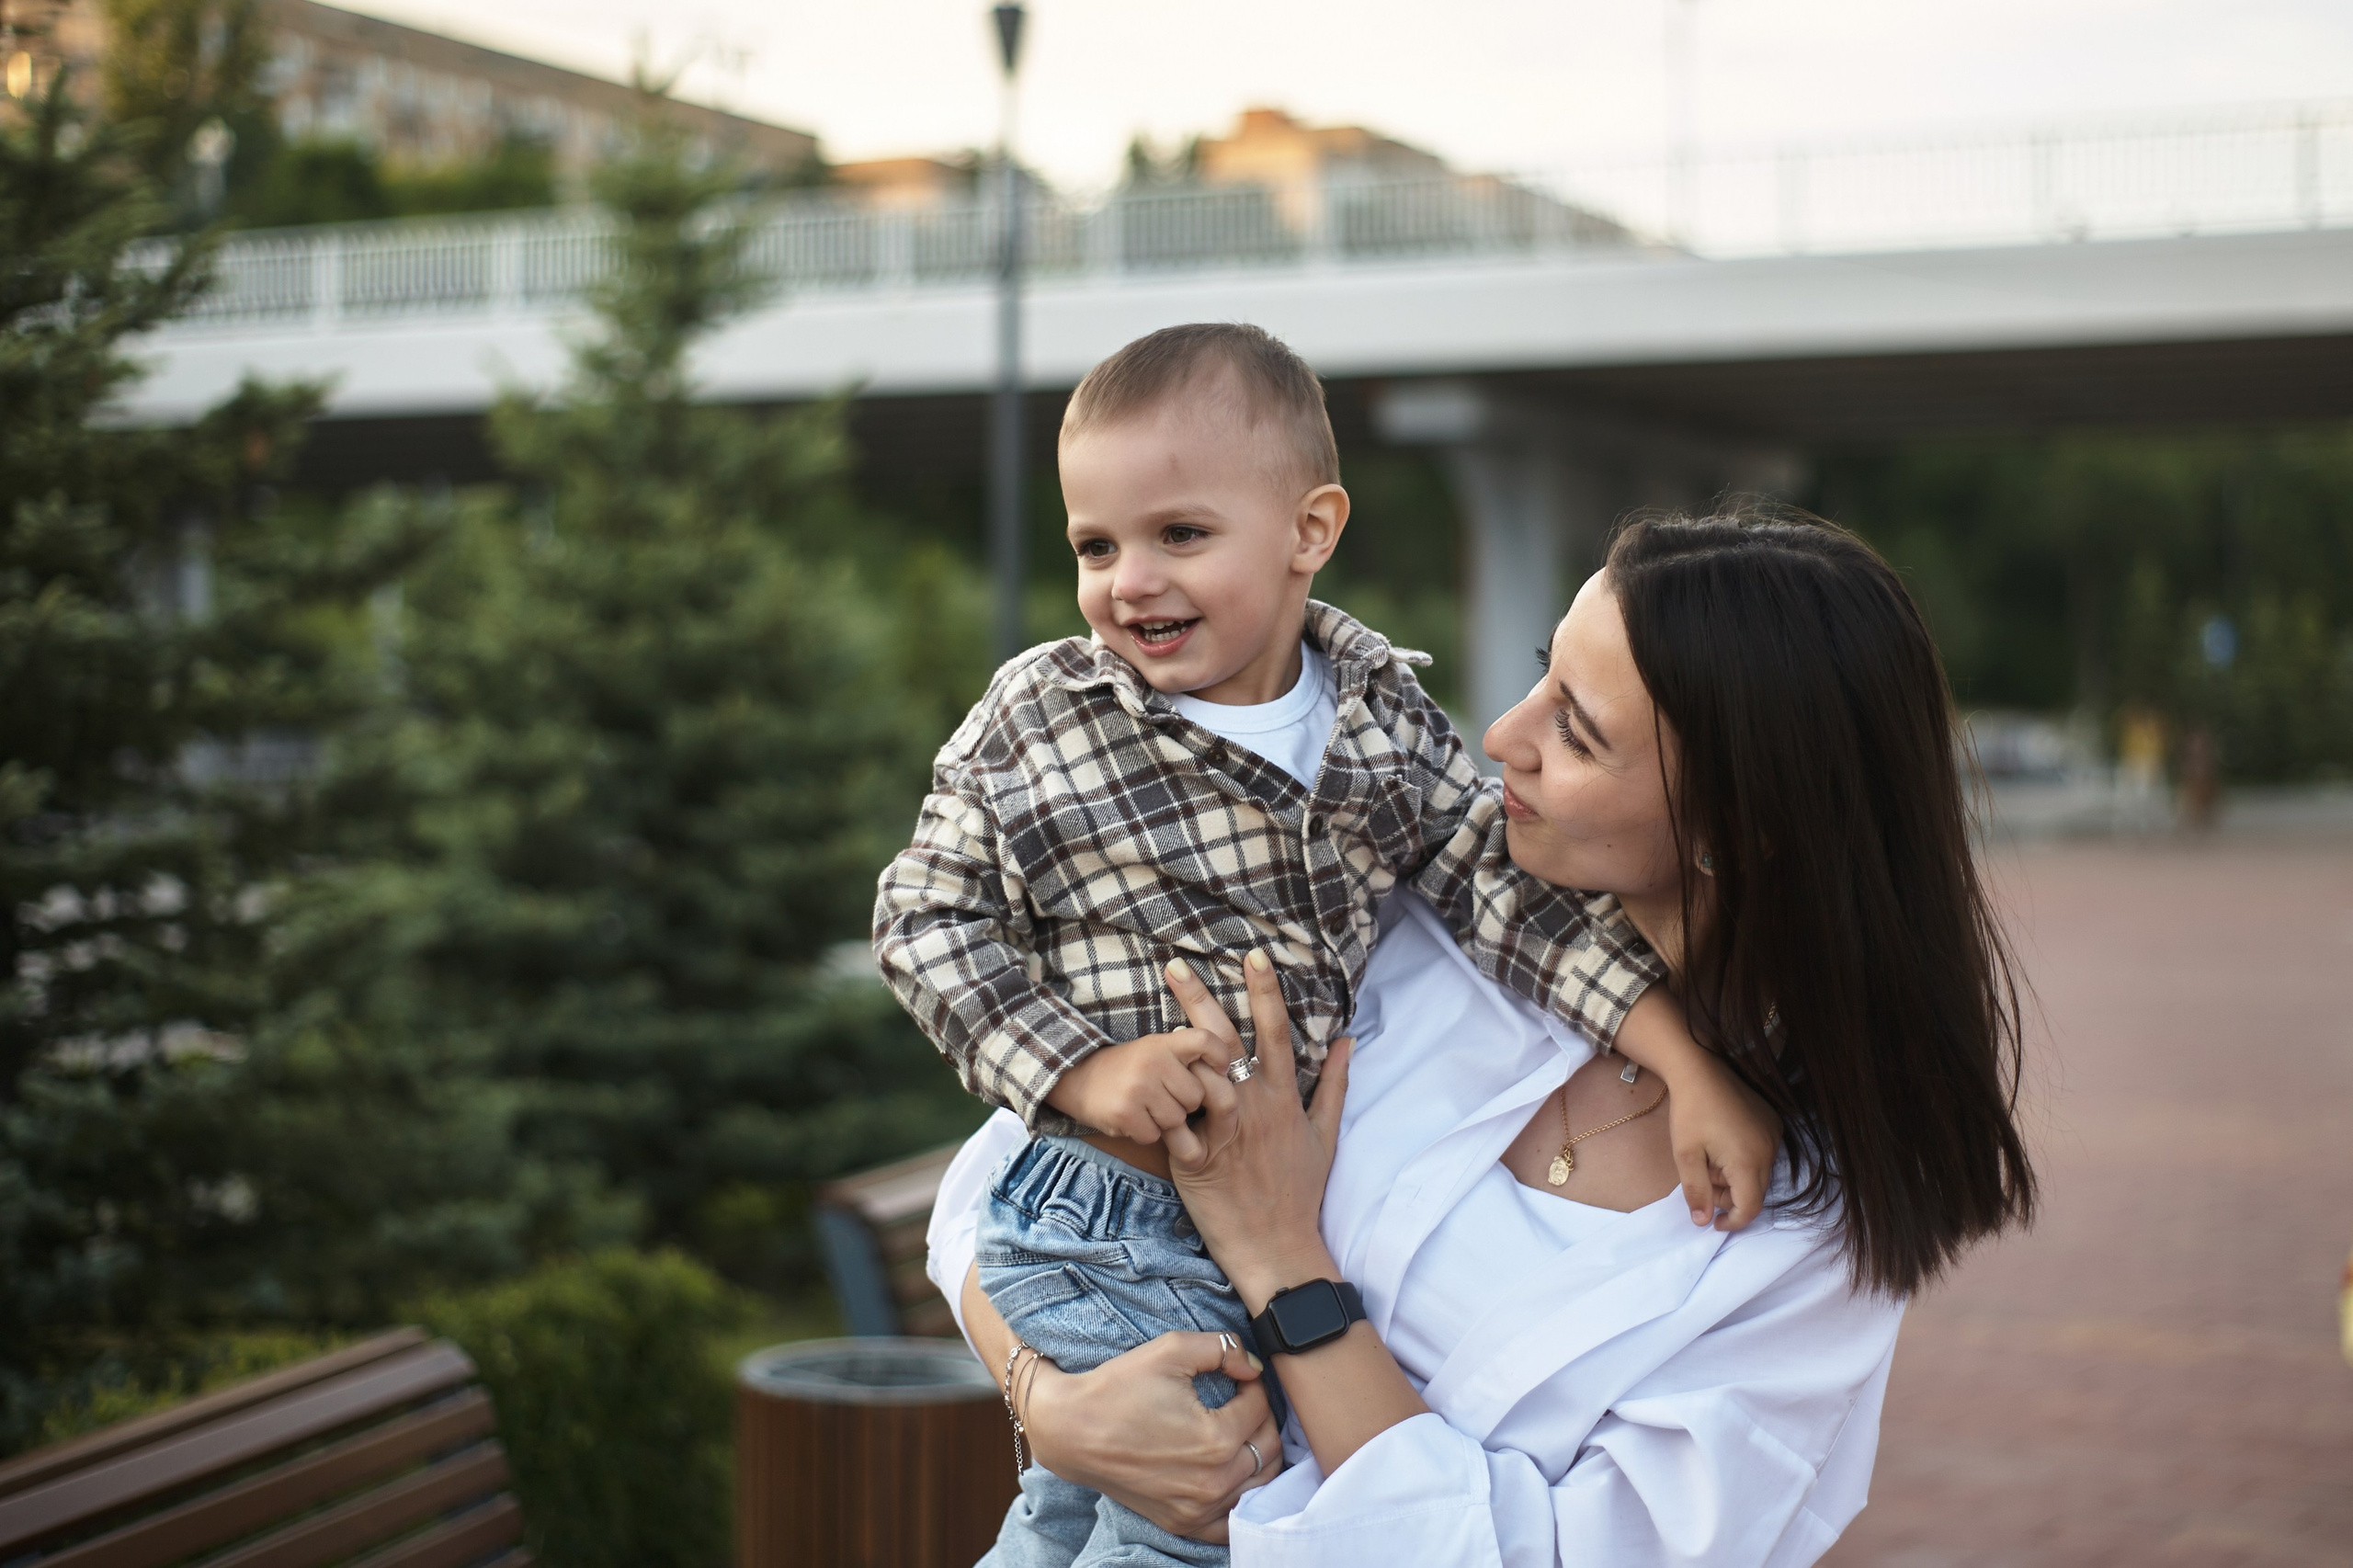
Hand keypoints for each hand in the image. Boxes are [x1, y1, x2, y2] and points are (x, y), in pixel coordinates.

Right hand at [1024, 1333, 1283, 1542]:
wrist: (1071, 1429)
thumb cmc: (1118, 1387)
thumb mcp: (1170, 1349)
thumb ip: (1222, 1348)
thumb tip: (1253, 1364)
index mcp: (1215, 1439)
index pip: (1261, 1408)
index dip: (1254, 1384)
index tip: (1238, 1375)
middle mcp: (1212, 1481)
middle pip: (1268, 1448)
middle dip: (1263, 1418)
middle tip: (1242, 1401)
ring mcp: (1198, 1508)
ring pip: (1259, 1484)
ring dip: (1258, 1454)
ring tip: (1240, 1431)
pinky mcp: (1183, 1523)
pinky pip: (1233, 1521)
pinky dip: (1242, 1497)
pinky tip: (1233, 1474)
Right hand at [1044, 1021, 1229, 1143]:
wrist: (1076, 1077)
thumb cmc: (1128, 1067)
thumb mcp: (1154, 1048)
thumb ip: (1185, 1054)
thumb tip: (1228, 1070)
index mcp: (1162, 1043)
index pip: (1206, 1041)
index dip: (1220, 1057)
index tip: (1219, 1069)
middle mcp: (1151, 1062)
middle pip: (1196, 1095)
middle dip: (1184, 1103)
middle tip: (1164, 1096)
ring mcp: (1138, 1088)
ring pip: (1176, 1119)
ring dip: (1164, 1121)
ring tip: (1146, 1107)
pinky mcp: (1124, 1113)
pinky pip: (1154, 1135)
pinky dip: (1146, 1133)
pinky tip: (1133, 1118)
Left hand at [1160, 950, 1351, 1309]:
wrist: (1278, 1247)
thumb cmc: (1300, 1191)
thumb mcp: (1326, 1136)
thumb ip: (1335, 1085)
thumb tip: (1349, 1041)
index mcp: (1283, 1098)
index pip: (1277, 1033)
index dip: (1266, 991)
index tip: (1253, 955)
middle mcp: (1254, 1108)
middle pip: (1224, 1041)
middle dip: (1199, 999)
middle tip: (1174, 965)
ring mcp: (1225, 1133)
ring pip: (1197, 1076)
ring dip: (1173, 1046)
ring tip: (1148, 1016)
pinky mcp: (1196, 1161)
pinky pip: (1173, 1124)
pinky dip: (1157, 1104)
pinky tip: (1138, 1081)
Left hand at [1662, 1056, 1780, 1231]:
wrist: (1699, 1070)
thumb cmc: (1689, 1113)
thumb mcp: (1686, 1155)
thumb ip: (1696, 1192)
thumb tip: (1702, 1222)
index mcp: (1748, 1161)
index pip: (1750, 1207)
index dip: (1732, 1221)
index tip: (1712, 1222)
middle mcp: (1769, 1150)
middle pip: (1755, 1192)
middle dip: (1729, 1197)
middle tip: (1704, 1183)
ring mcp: (1774, 1135)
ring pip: (1759, 1174)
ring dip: (1735, 1178)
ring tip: (1710, 1159)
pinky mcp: (1773, 1122)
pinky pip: (1763, 1154)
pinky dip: (1744, 1160)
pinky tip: (1722, 1145)